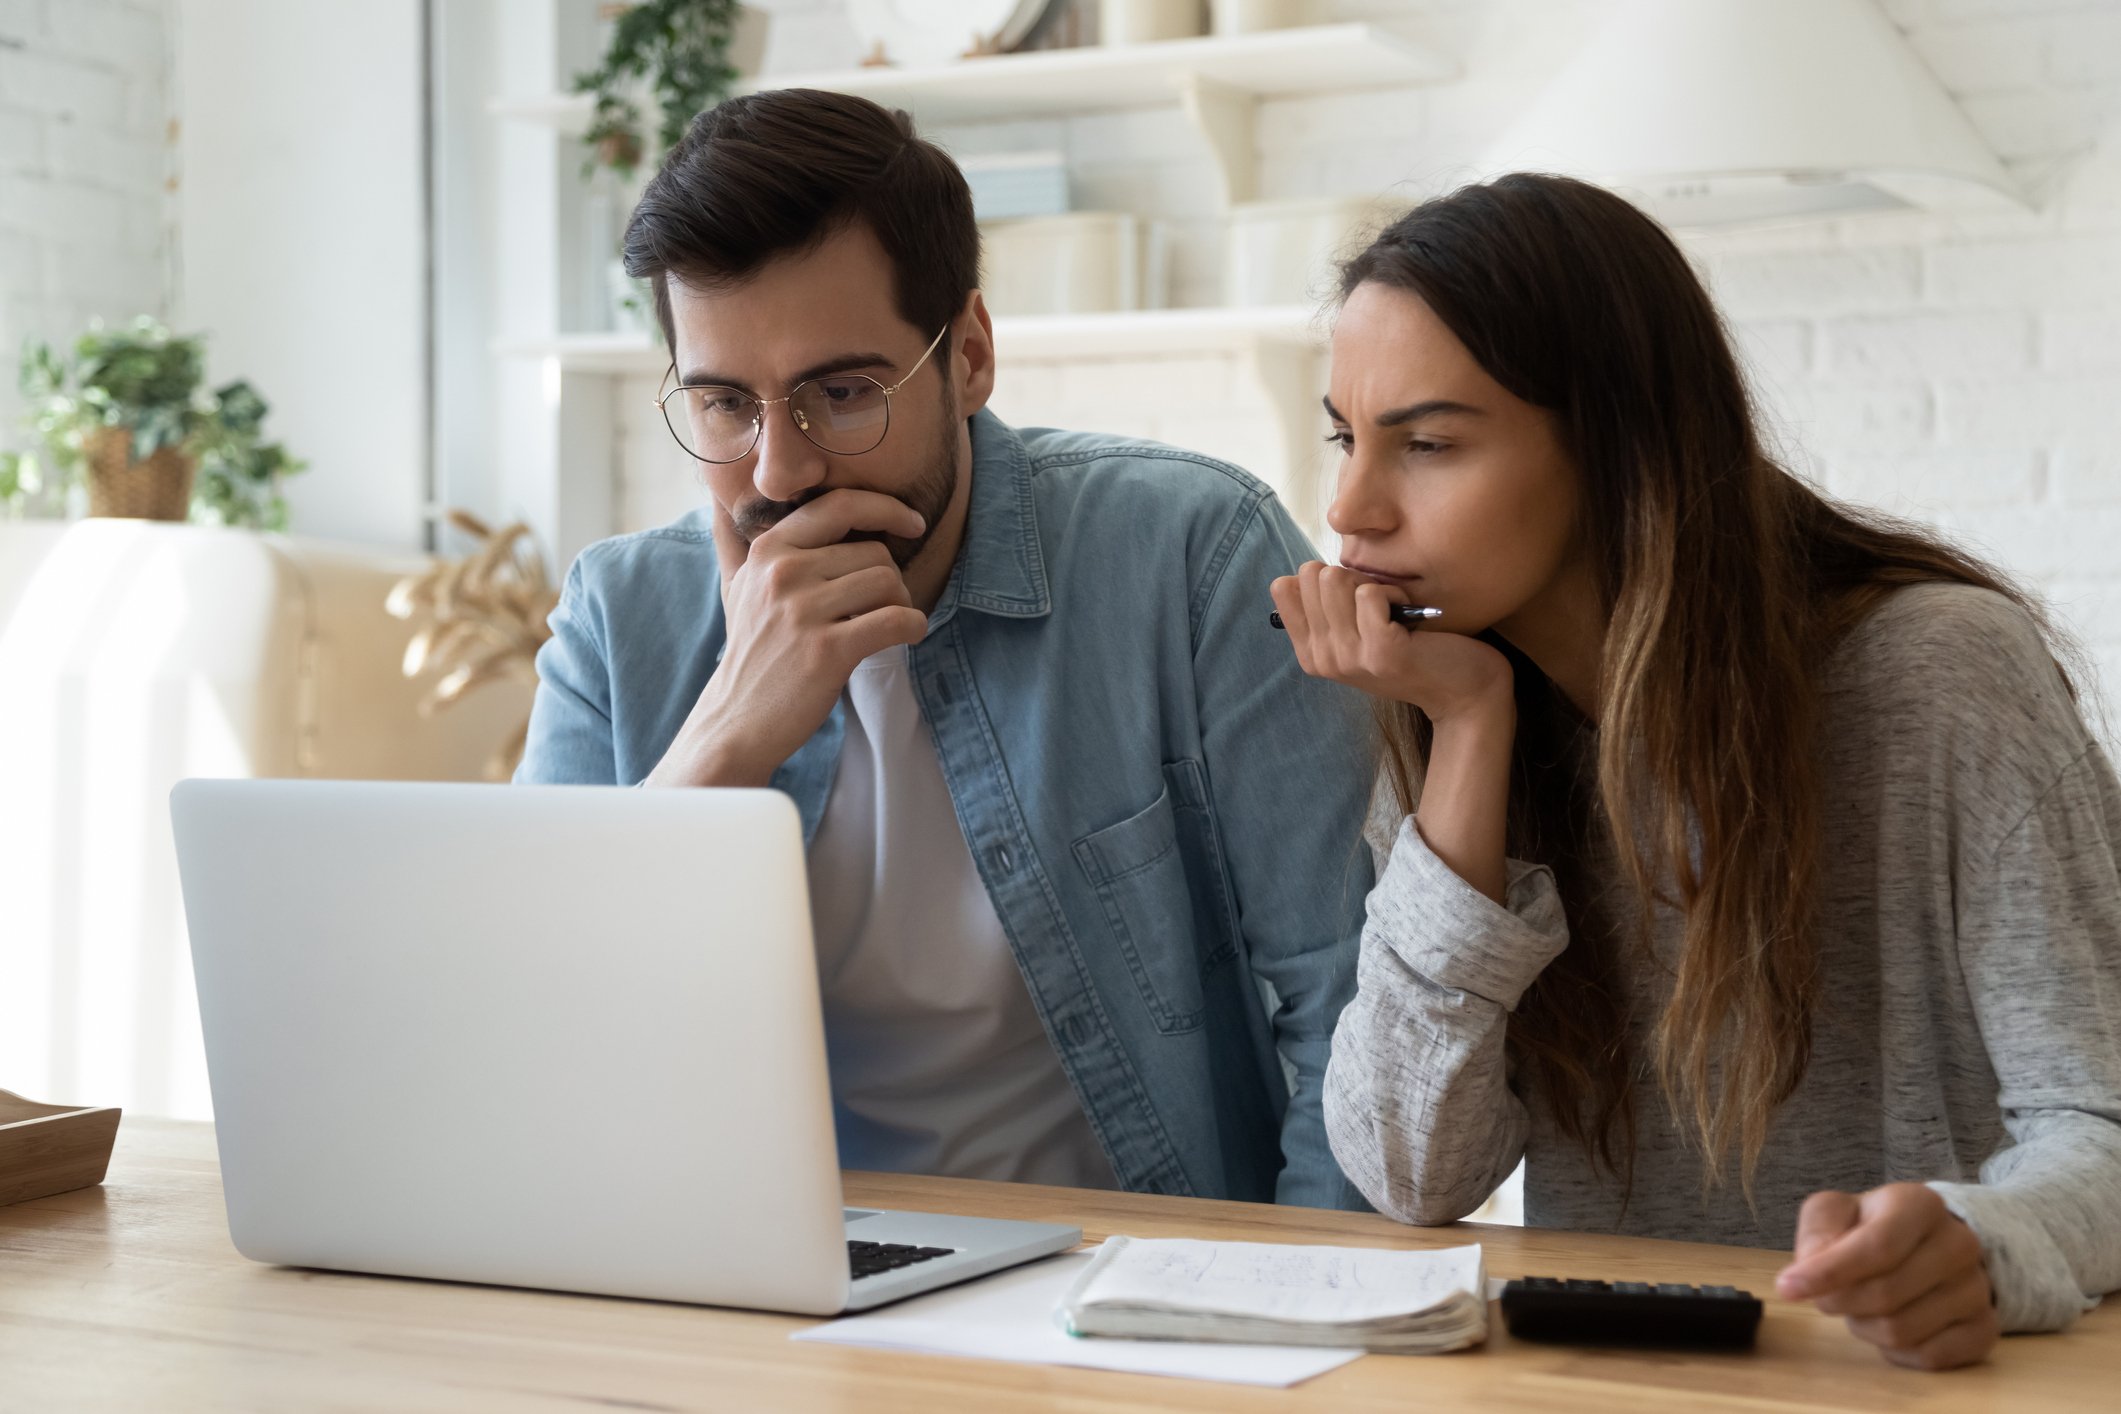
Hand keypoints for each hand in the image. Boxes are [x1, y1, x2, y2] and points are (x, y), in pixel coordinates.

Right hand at [646, 488, 929, 787]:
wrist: (735, 720)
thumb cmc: (752, 653)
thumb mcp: (741, 588)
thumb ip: (756, 545)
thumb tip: (738, 500)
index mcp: (768, 550)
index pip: (840, 505)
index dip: (886, 507)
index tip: (912, 523)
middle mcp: (783, 572)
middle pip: (874, 551)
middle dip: (891, 578)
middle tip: (883, 606)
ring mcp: (803, 611)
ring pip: (888, 582)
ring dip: (903, 603)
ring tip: (888, 624)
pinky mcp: (827, 650)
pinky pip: (896, 620)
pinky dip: (913, 626)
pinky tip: (908, 635)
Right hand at [1271, 562, 1516, 901]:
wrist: (1464, 691)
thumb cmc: (1416, 652)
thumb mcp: (1359, 636)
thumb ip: (1327, 612)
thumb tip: (1297, 576)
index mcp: (1311, 653)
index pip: (1284, 586)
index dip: (1323, 578)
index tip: (1353, 601)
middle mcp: (1322, 658)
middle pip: (1310, 574)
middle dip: (1349, 575)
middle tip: (1380, 604)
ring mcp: (1348, 657)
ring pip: (1335, 578)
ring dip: (1372, 582)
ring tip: (1395, 609)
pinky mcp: (1380, 652)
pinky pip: (1370, 592)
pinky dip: (1395, 592)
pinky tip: (1409, 614)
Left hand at [1776, 1183, 1998, 1369]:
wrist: (1930, 1244)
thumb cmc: (1872, 1227)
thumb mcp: (1837, 1212)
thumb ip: (1818, 1231)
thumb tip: (1807, 1272)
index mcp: (1920, 1205)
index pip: (1876, 1247)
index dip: (1828, 1272)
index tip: (1787, 1288)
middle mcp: (1959, 1244)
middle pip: (1885, 1295)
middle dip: (1842, 1302)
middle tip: (1829, 1295)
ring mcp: (1978, 1289)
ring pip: (1902, 1331)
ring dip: (1865, 1326)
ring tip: (1864, 1305)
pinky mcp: (1985, 1329)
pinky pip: (1928, 1357)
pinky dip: (1896, 1351)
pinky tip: (1891, 1324)